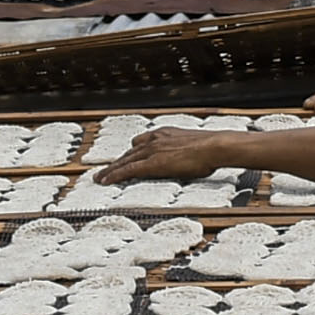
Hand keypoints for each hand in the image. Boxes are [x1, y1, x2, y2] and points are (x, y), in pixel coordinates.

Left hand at [88, 127, 233, 185]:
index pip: (141, 142)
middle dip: (116, 162)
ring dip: (110, 170)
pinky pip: (128, 170)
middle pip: (129, 152)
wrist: (214, 146)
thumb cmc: (212, 148)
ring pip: (124, 161)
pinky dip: (115, 175)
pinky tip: (105, 181)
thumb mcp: (195, 146)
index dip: (131, 152)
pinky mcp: (152, 163)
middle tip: (104, 170)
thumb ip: (186, 151)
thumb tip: (191, 159)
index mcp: (165, 133)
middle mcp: (155, 139)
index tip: (125, 158)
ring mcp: (152, 150)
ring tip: (99, 178)